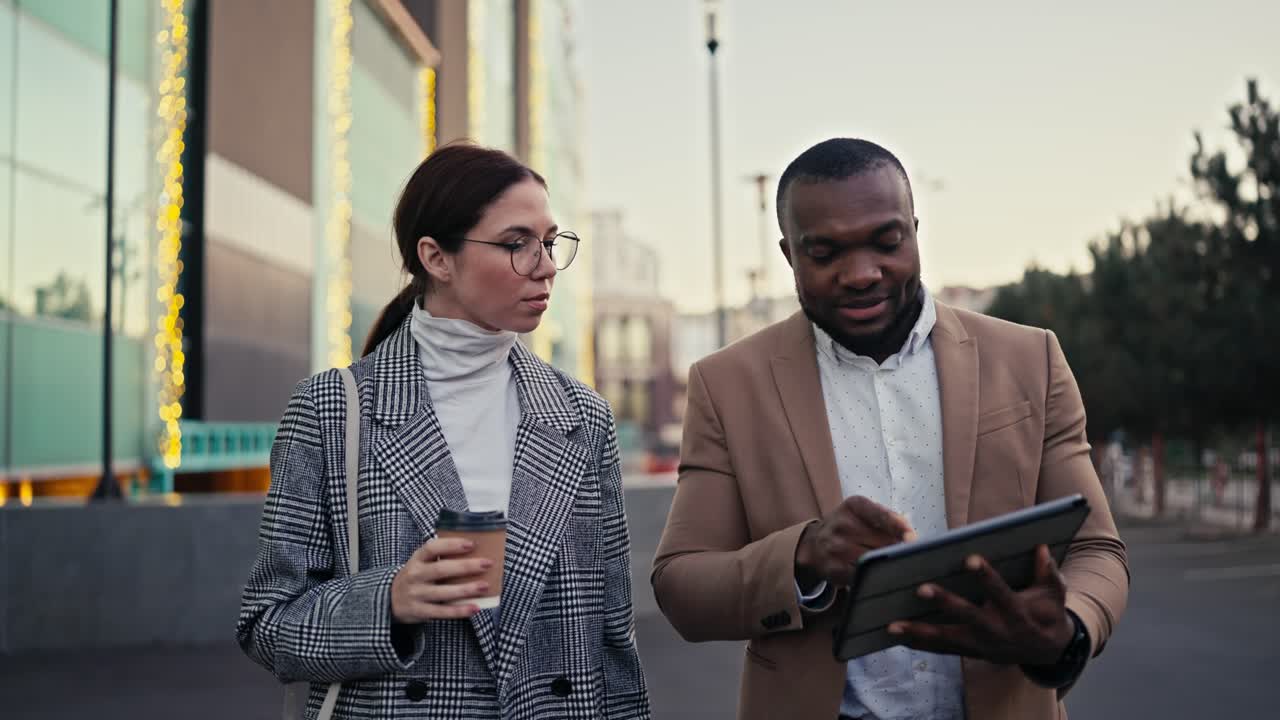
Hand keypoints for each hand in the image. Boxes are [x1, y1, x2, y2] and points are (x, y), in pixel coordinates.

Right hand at [390, 537, 492, 622]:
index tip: (471, 544)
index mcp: (417, 559)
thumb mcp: (422, 562)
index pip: (432, 548)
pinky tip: (475, 608)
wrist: (390, 599)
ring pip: (443, 592)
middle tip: (487, 564)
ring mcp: (416, 594)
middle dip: (466, 566)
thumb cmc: (417, 576)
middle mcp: (415, 575)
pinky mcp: (419, 611)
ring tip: (485, 586)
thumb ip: (441, 557)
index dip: (452, 545)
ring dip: (466, 589)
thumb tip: (476, 552)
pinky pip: (441, 612)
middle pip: (441, 569)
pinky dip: (459, 611)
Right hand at [795, 496, 916, 586]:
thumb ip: (888, 519)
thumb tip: (913, 538)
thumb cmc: (849, 527)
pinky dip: (874, 577)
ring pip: (873, 559)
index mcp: (854, 505)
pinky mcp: (834, 568)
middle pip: (881, 541)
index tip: (912, 538)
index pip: (881, 515)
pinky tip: (882, 577)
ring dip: (888, 565)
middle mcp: (843, 524)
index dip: (899, 527)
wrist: (814, 544)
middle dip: (898, 550)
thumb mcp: (864, 513)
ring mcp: (836, 547)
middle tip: (911, 556)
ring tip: (899, 567)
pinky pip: (861, 575)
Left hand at [887, 545, 1074, 665]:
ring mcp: (981, 645)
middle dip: (944, 602)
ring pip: (947, 639)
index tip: (969, 558)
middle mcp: (996, 631)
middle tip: (920, 588)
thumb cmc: (1048, 614)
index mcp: (1017, 613)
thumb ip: (1047, 572)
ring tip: (892, 624)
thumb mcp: (1054, 593)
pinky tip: (896, 636)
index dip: (986, 576)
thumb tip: (1040, 548)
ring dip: (919, 632)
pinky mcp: (971, 652)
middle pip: (967, 616)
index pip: (1000, 592)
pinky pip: (942, 650)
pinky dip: (919, 644)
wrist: (1049, 652)